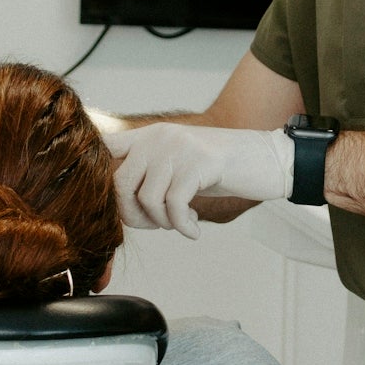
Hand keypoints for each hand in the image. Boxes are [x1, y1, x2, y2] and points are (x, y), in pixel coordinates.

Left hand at [103, 124, 294, 239]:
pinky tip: (194, 230)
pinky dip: (182, 226)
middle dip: (134, 216)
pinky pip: (174, 206)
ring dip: (163, 223)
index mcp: (150, 135)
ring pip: (147, 198)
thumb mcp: (179, 164)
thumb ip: (150, 173)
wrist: (266, 159)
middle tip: (157, 225)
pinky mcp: (198, 163)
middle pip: (120, 184)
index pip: (105, 146)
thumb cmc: (221, 169)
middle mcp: (159, 136)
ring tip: (182, 223)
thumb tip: (119, 207)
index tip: (112, 203)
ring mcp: (179, 148)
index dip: (98, 175)